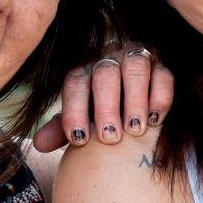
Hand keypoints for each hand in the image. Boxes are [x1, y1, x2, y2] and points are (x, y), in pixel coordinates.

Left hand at [31, 44, 172, 151]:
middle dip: (107, 107)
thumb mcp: (82, 120)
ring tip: (135, 130)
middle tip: (110, 138)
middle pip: (104, 75)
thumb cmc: (101, 114)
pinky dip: (159, 96)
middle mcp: (108, 58)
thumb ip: (62, 130)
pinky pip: (163, 74)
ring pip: (135, 68)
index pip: (74, 83)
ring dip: (135, 100)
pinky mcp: (161, 64)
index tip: (79, 140)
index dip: (75, 111)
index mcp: (83, 70)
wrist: (133, 103)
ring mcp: (135, 57)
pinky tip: (156, 120)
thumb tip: (38, 144)